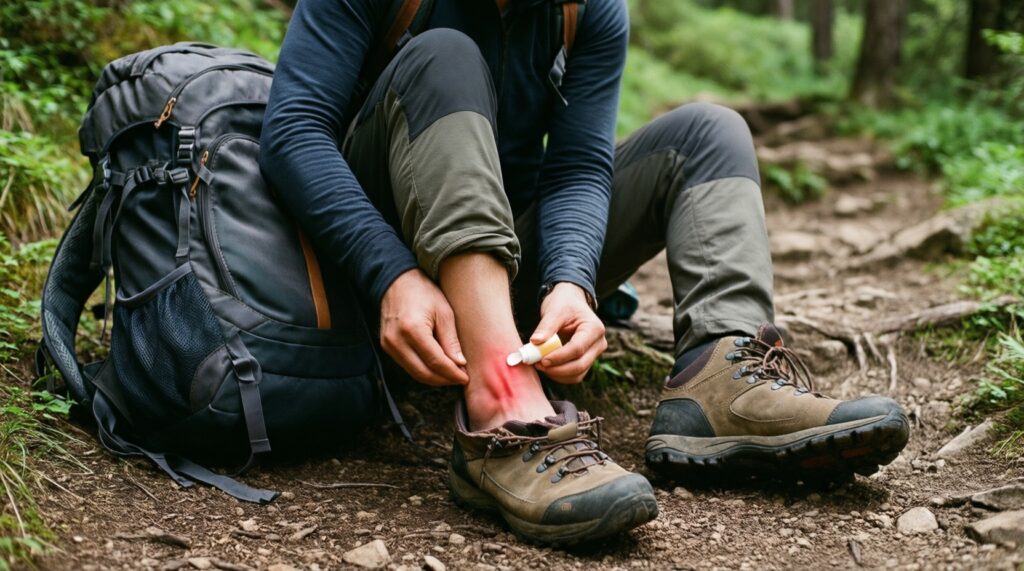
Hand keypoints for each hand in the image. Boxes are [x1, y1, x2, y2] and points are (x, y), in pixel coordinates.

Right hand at [380, 269, 467, 386]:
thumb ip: (451, 340)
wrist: (397, 282)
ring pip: (414, 373)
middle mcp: (397, 341)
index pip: (436, 362)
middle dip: (444, 379)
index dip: (452, 373)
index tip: (465, 378)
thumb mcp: (444, 312)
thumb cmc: (423, 293)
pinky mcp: (386, 347)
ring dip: (434, 378)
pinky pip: (407, 366)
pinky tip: (437, 367)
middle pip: (423, 373)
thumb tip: (460, 364)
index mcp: (413, 330)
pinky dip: (423, 370)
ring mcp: (389, 345)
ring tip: (451, 374)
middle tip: (460, 378)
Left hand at [531, 282, 606, 383]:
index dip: (559, 357)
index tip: (541, 359)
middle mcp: (598, 344)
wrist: (570, 302)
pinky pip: (574, 375)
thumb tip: (535, 342)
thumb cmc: (564, 304)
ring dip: (557, 374)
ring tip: (539, 364)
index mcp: (594, 329)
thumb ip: (546, 326)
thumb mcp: (554, 310)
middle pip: (579, 365)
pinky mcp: (586, 361)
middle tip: (537, 364)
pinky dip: (559, 375)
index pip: (577, 349)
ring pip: (577, 374)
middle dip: (557, 369)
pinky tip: (546, 367)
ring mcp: (594, 354)